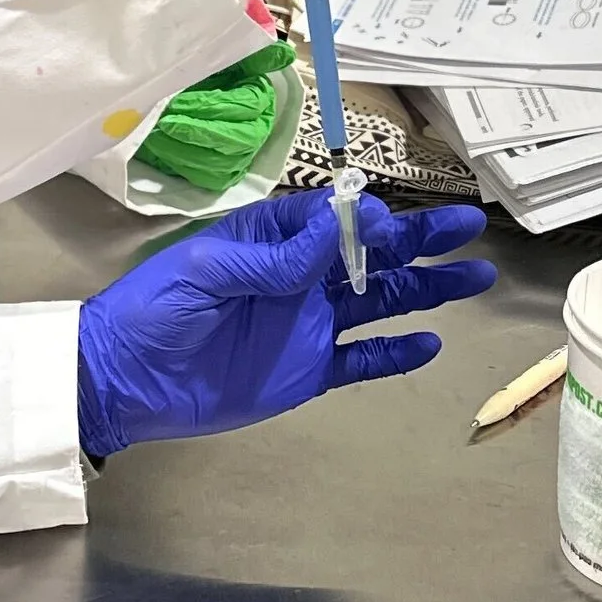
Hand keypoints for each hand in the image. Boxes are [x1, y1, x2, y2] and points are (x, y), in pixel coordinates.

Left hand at [77, 189, 493, 458]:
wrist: (126, 380)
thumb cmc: (154, 310)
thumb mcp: (206, 271)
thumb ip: (275, 256)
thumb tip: (339, 225)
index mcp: (272, 240)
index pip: (335, 220)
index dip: (369, 221)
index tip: (392, 226)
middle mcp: (299, 278)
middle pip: (372, 255)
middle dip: (421, 240)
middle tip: (468, 228)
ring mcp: (307, 325)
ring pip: (380, 301)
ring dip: (426, 290)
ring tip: (475, 278)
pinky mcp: (307, 371)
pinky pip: (362, 360)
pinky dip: (396, 354)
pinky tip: (431, 344)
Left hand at [140, 42, 294, 195]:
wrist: (195, 89)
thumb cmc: (213, 71)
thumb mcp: (231, 55)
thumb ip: (256, 53)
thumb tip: (283, 54)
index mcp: (261, 100)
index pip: (244, 107)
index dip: (210, 107)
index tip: (178, 103)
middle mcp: (255, 132)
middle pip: (236, 142)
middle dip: (198, 133)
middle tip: (165, 123)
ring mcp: (239, 157)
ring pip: (219, 164)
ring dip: (185, 152)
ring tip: (156, 136)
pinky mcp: (221, 174)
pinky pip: (206, 179)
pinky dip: (182, 167)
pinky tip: (160, 152)